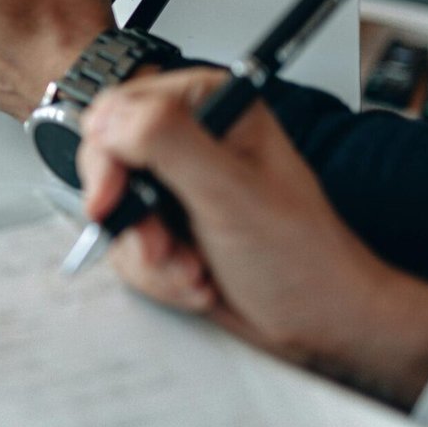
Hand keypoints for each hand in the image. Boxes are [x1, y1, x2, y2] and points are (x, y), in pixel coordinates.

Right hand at [78, 69, 427, 408]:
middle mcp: (192, 139)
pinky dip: (157, 274)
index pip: (120, 109)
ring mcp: (178, 184)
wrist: (320, 320)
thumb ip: (167, 142)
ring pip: (116, 212)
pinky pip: (128, 247)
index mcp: (211, 106)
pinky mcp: (171, 225)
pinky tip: (197, 279)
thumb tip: (110, 116)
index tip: (112, 199)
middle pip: (107, 162)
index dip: (108, 156)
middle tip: (160, 245)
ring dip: (150, 255)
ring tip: (194, 270)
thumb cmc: (300, 256)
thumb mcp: (230, 192)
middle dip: (133, 217)